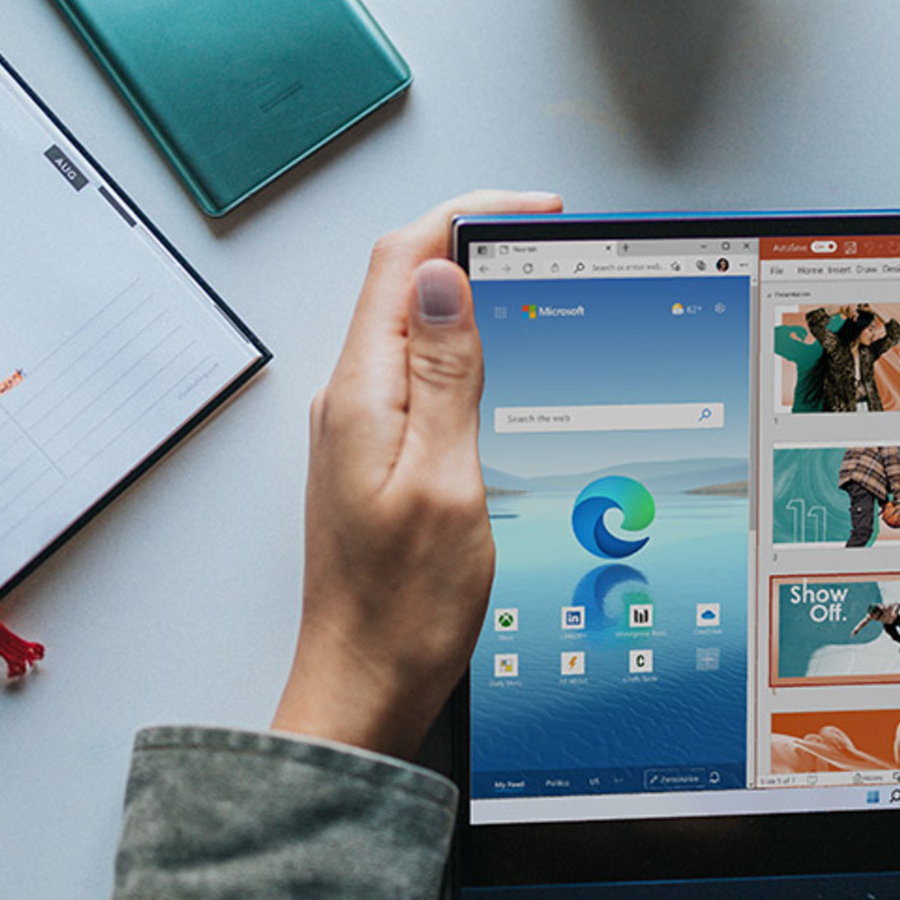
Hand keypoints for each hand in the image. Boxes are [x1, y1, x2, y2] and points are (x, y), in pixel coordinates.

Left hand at [271, 189, 561, 759]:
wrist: (363, 688)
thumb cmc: (403, 609)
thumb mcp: (446, 482)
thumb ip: (444, 375)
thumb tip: (442, 276)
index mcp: (362, 394)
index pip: (402, 260)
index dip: (467, 217)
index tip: (534, 211)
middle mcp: (351, 400)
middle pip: (403, 282)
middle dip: (474, 243)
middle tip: (548, 240)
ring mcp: (359, 427)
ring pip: (412, 326)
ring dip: (469, 295)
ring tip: (535, 287)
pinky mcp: (376, 455)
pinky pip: (417, 374)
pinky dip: (462, 348)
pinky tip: (501, 363)